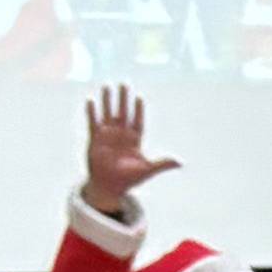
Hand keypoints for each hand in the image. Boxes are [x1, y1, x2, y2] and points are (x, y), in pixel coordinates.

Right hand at [80, 87, 175, 220]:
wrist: (109, 187)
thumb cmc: (128, 180)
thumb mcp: (147, 170)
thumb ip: (163, 164)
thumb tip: (180, 162)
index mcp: (135, 140)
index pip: (138, 121)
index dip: (139, 110)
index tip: (140, 97)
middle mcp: (121, 135)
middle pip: (123, 113)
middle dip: (124, 99)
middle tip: (124, 83)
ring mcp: (108, 136)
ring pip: (108, 114)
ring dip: (107, 101)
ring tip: (107, 86)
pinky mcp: (95, 139)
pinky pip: (93, 122)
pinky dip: (92, 112)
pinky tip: (91, 100)